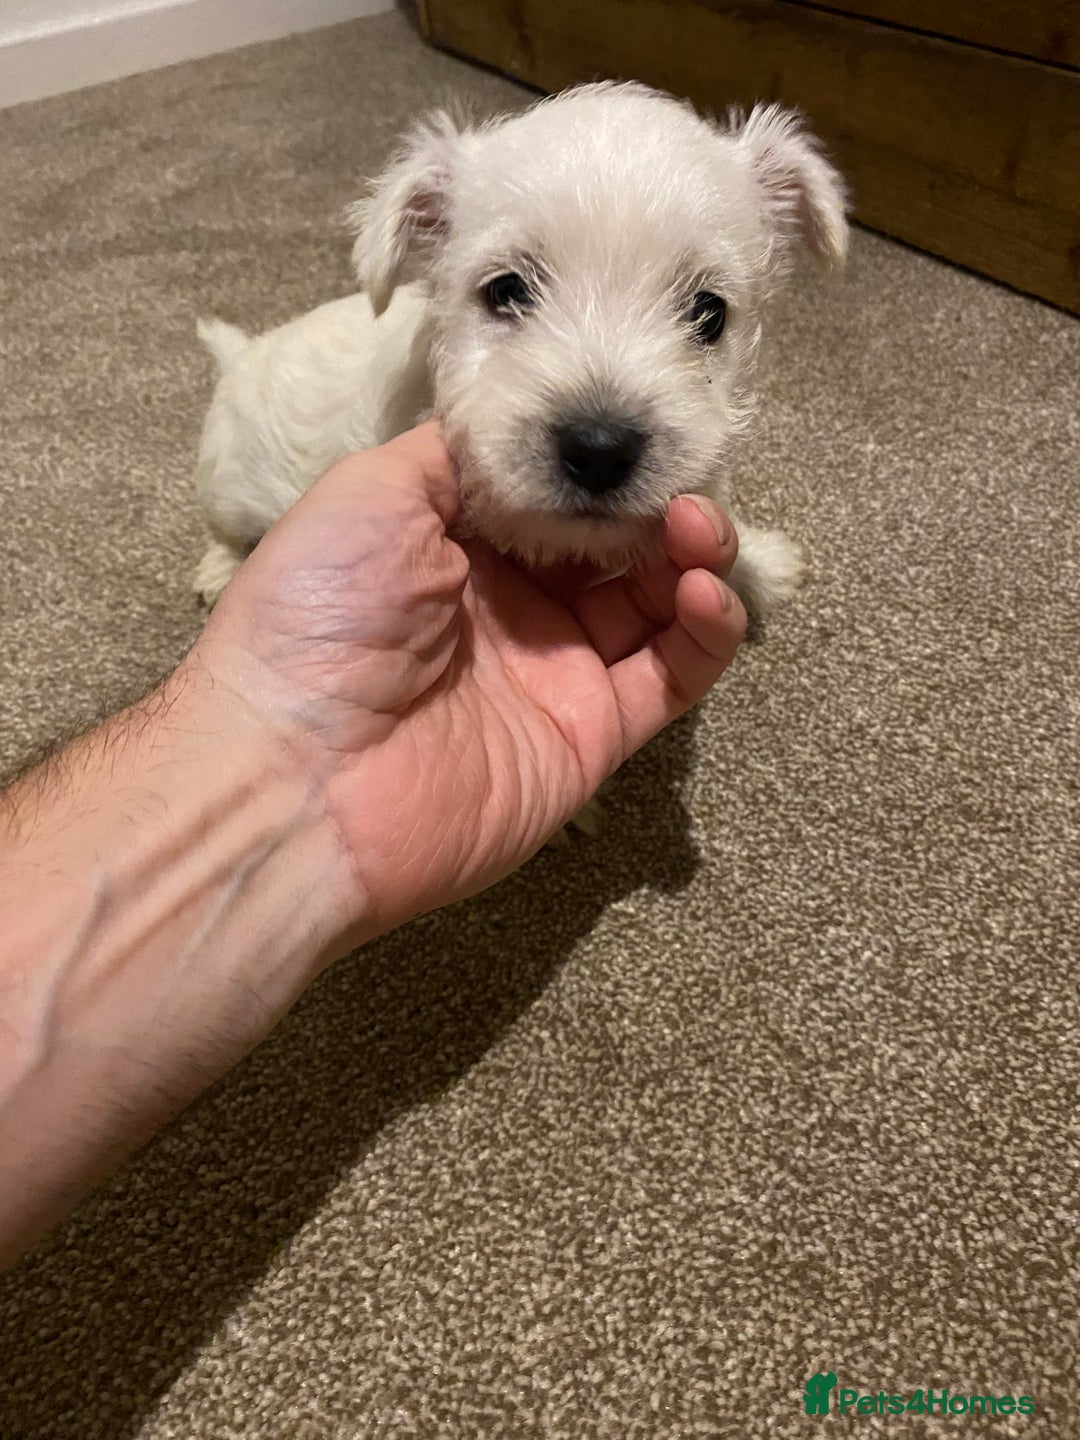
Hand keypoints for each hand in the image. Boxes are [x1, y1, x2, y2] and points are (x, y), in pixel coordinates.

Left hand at [194, 422, 745, 940]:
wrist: (297, 778)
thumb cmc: (318, 617)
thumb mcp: (368, 492)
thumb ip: (459, 451)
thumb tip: (526, 425)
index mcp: (456, 545)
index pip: (556, 491)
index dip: (598, 461)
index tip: (632, 430)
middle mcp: (513, 605)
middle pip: (616, 542)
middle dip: (657, 501)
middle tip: (677, 481)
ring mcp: (557, 671)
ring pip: (657, 602)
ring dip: (694, 554)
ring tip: (700, 526)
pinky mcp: (594, 734)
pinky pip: (673, 675)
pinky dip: (708, 629)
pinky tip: (706, 588)